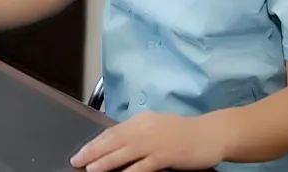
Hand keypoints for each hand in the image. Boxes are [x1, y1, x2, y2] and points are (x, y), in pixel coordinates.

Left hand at [70, 112, 224, 171]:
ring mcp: (156, 141)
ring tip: (90, 169)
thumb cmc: (184, 133)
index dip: (96, 142)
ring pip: (125, 152)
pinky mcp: (166, 155)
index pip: (113, 131)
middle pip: (114, 140)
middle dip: (94, 151)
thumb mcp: (158, 128)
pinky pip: (144, 165)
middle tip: (77, 160)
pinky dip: (130, 171)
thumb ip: (139, 134)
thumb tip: (118, 143)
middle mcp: (146, 128)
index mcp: (142, 120)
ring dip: (106, 161)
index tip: (82, 152)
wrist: (211, 134)